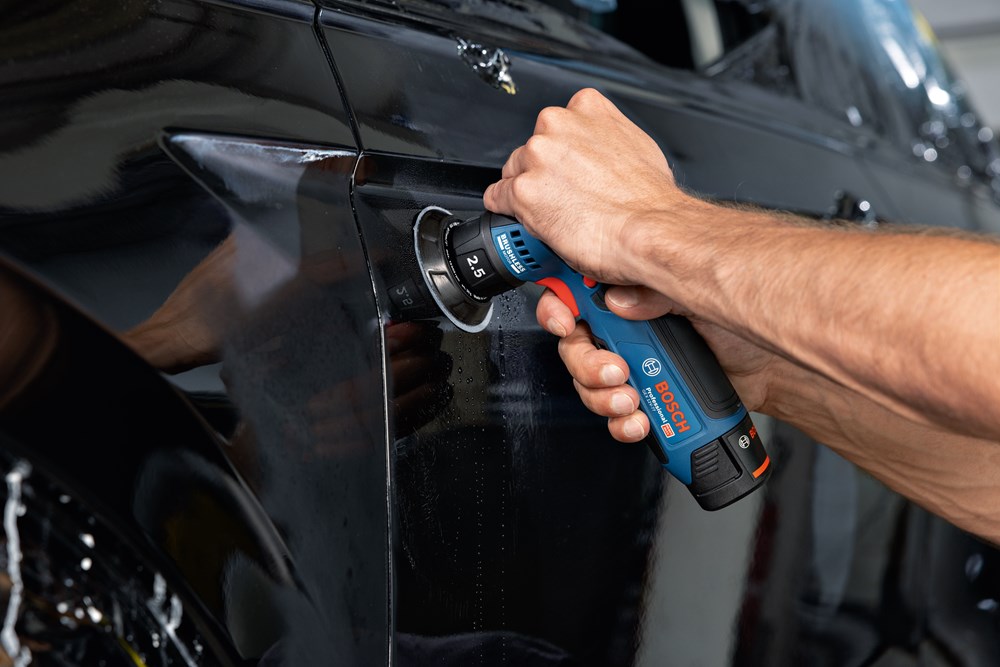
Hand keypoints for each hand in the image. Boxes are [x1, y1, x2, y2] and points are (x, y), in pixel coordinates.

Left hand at [483, 88, 690, 285]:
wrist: (649, 229)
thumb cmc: (650, 198)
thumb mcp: (637, 145)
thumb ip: (608, 138)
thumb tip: (602, 153)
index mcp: (586, 108)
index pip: (556, 126)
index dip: (559, 154)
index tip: (565, 169)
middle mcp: (557, 126)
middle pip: (531, 149)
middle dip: (542, 173)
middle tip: (562, 197)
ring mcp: (538, 157)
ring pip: (515, 173)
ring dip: (528, 192)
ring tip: (554, 214)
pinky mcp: (523, 191)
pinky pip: (497, 199)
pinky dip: (507, 211)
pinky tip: (526, 220)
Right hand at [536, 286, 776, 442]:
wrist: (772, 370)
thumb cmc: (743, 322)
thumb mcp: (695, 294)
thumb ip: (654, 293)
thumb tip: (619, 300)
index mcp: (630, 294)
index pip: (575, 294)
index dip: (557, 308)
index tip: (563, 322)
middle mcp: (627, 329)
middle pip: (575, 347)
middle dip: (586, 366)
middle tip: (617, 372)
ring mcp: (636, 366)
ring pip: (589, 386)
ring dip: (602, 398)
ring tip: (631, 400)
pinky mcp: (647, 398)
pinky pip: (614, 417)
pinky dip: (621, 424)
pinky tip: (639, 422)